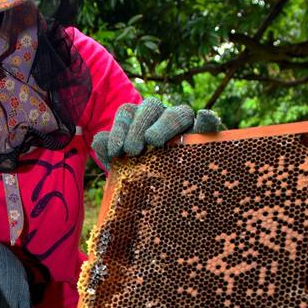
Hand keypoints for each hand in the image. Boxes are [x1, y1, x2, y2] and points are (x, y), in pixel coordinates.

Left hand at [92, 97, 221, 168]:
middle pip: (151, 106)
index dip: (119, 128)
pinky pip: (208, 123)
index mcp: (139, 121)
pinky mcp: (205, 138)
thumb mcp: (120, 167)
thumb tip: (99, 140)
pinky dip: (207, 119)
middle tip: (132, 150)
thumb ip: (108, 151)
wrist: (163, 201)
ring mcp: (185, 126)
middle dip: (138, 126)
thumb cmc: (140, 178)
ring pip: (178, 112)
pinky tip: (204, 118)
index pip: (128, 112)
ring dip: (165, 124)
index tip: (115, 150)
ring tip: (154, 142)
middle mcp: (161, 118)